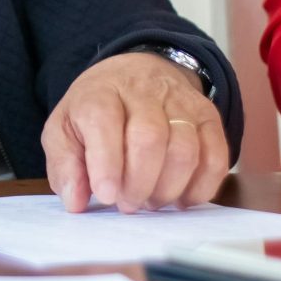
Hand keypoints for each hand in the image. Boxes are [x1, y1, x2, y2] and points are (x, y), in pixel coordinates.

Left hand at [42, 52, 230, 213]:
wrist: (135, 75)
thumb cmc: (96, 112)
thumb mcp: (64, 130)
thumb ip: (65, 166)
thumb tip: (76, 201)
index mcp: (100, 93)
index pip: (104, 120)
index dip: (106, 162)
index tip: (106, 195)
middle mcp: (143, 91)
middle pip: (150, 137)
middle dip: (139, 182)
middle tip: (128, 204)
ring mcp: (180, 102)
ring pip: (185, 148)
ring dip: (168, 188)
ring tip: (151, 201)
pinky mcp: (207, 117)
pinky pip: (216, 155)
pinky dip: (202, 186)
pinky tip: (181, 199)